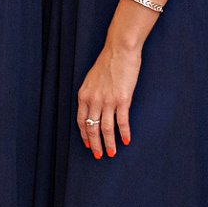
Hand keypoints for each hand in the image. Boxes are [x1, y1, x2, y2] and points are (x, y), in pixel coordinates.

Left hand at [76, 33, 141, 157]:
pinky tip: (126, 141)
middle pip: (92, 128)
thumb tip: (93, 108)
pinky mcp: (122, 100)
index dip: (84, 135)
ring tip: (111, 153)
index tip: (88, 145)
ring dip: (109, 143)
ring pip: (106, 129)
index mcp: (84, 95)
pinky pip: (122, 122)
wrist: (119, 50)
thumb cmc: (107, 63)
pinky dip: (124, 133)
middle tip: (98, 155)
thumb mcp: (91, 80)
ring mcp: (108, 101)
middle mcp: (93, 100)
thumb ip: (91, 95)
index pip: (81, 121)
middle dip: (95, 144)